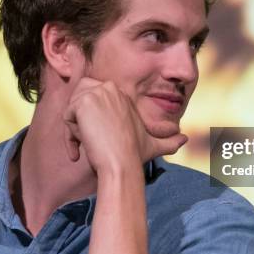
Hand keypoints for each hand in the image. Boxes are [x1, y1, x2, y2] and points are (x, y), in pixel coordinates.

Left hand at [63, 78, 186, 175]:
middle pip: (80, 96)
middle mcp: (110, 89)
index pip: (93, 96)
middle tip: (88, 142)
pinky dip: (69, 135)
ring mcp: (97, 93)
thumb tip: (186, 140)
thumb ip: (170, 141)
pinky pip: (67, 116)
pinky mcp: (83, 103)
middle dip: (79, 119)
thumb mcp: (155, 146)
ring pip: (73, 108)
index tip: (96, 140)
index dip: (90, 120)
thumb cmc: (135, 157)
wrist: (121, 164)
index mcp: (122, 95)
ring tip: (88, 147)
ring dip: (76, 130)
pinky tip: (82, 148)